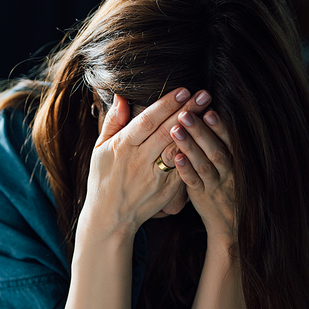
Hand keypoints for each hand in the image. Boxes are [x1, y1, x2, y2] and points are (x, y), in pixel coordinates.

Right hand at [80, 88, 211, 236]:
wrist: (110, 218)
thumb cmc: (103, 180)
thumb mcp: (100, 150)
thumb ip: (113, 123)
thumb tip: (121, 97)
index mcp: (122, 147)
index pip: (147, 121)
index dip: (166, 105)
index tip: (183, 90)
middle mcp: (138, 161)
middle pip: (166, 131)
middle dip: (186, 111)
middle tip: (204, 94)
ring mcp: (153, 177)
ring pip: (177, 150)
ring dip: (194, 131)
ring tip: (209, 113)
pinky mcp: (165, 190)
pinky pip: (182, 169)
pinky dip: (193, 154)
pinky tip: (205, 141)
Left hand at [169, 109, 235, 241]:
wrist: (231, 222)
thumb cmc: (228, 185)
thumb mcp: (231, 164)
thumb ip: (221, 143)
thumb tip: (206, 113)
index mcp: (236, 160)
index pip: (228, 139)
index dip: (219, 125)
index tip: (207, 109)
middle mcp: (228, 171)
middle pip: (215, 149)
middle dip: (200, 131)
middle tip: (185, 113)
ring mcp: (215, 184)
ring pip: (204, 164)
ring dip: (190, 147)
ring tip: (175, 130)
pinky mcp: (202, 196)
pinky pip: (194, 183)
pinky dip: (186, 171)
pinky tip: (176, 158)